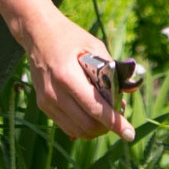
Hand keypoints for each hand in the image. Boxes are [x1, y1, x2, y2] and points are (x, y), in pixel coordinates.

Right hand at [19, 9, 133, 141]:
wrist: (37, 33)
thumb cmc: (69, 37)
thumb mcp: (94, 46)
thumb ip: (112, 70)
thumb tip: (130, 91)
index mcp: (66, 75)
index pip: (94, 108)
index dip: (115, 123)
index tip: (130, 134)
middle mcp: (54, 92)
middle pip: (87, 125)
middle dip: (107, 126)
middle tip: (119, 116)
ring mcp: (46, 101)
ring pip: (77, 130)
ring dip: (96, 128)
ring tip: (106, 115)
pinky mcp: (43, 105)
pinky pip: (67, 126)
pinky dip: (83, 126)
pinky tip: (91, 115)